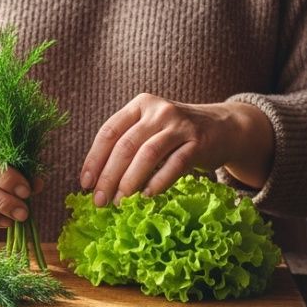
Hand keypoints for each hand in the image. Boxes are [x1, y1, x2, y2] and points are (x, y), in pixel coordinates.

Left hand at [79, 93, 273, 206]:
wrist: (222, 127)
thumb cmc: (176, 135)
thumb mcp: (150, 129)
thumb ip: (128, 145)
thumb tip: (98, 182)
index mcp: (140, 105)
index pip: (109, 132)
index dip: (94, 159)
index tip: (85, 183)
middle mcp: (158, 110)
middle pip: (125, 145)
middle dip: (109, 176)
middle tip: (100, 201)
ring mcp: (179, 125)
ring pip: (147, 155)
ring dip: (129, 182)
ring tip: (119, 202)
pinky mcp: (198, 142)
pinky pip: (174, 165)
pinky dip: (157, 182)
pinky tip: (146, 197)